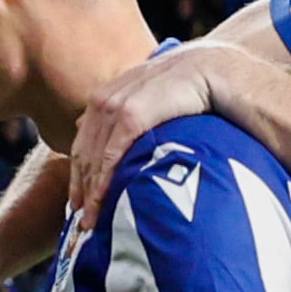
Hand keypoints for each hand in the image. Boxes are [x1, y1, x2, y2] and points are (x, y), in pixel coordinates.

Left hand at [66, 47, 225, 229]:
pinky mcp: (132, 115)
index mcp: (106, 96)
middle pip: (83, 153)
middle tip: (82, 222)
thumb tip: (128, 146)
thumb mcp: (153, 103)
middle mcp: (104, 99)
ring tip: (92, 222)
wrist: (211, 69)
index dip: (79, 174)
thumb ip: (136, 119)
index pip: (84, 142)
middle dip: (80, 189)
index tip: (79, 203)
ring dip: (90, 192)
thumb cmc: (189, 90)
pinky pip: (111, 155)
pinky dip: (104, 181)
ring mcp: (115, 105)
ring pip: (94, 158)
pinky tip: (103, 202)